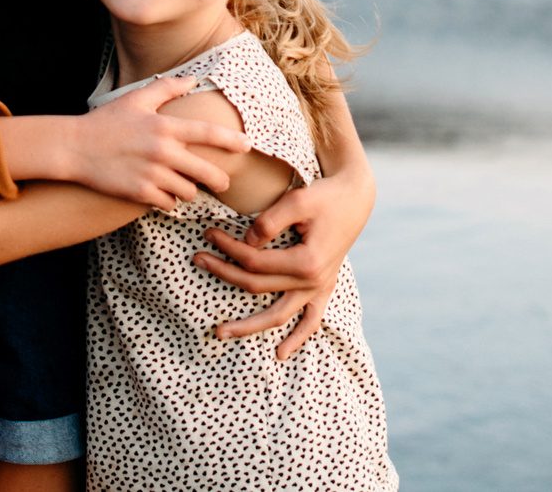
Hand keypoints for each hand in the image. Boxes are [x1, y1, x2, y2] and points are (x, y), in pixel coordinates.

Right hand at [65, 75, 250, 209]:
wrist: (74, 147)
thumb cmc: (106, 122)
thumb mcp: (136, 99)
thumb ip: (166, 88)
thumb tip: (193, 78)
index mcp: (164, 126)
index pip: (206, 134)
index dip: (230, 140)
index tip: (248, 146)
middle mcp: (161, 151)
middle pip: (206, 171)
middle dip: (220, 179)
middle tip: (222, 181)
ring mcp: (151, 174)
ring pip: (188, 191)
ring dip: (189, 190)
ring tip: (183, 185)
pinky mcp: (139, 193)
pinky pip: (169, 205)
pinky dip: (170, 202)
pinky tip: (163, 195)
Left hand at [195, 161, 375, 358]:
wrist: (355, 199)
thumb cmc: (324, 196)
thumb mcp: (297, 201)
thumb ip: (269, 222)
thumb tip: (247, 242)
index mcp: (307, 262)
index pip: (255, 262)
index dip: (229, 249)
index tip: (209, 234)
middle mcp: (314, 281)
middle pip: (258, 286)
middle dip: (224, 273)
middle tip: (197, 259)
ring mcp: (319, 288)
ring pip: (278, 315)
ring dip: (248, 326)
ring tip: (220, 332)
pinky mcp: (323, 288)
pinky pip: (311, 321)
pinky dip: (297, 339)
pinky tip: (280, 354)